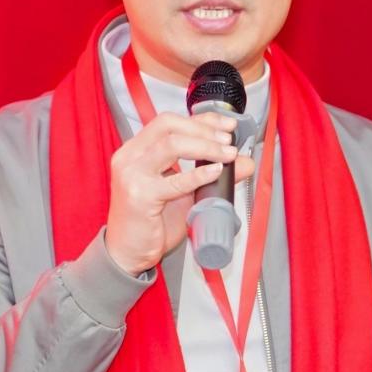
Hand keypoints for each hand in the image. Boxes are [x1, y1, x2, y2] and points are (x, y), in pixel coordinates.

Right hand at [105, 112, 255, 275]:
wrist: (127, 252)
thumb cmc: (150, 223)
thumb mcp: (184, 193)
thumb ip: (211, 174)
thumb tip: (244, 163)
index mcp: (136, 150)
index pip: (169, 121)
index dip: (201, 119)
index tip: (226, 125)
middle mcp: (130, 157)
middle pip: (168, 125)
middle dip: (204, 129)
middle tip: (228, 141)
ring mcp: (132, 174)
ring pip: (171, 145)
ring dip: (205, 146)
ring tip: (227, 155)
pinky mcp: (139, 196)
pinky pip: (174, 180)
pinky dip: (199, 174)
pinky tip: (216, 171)